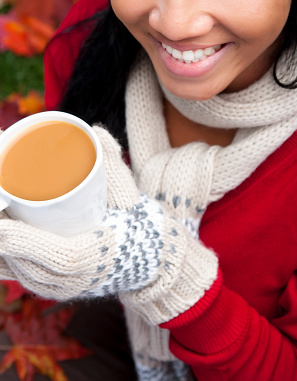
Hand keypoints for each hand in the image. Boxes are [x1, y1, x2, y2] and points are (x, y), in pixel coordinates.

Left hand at [0, 126, 217, 322]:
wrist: (154, 264)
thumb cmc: (142, 228)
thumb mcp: (132, 197)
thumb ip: (115, 164)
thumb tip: (96, 131)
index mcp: (100, 258)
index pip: (58, 256)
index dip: (26, 243)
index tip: (0, 225)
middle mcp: (79, 281)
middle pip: (30, 268)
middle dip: (4, 244)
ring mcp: (67, 290)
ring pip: (22, 275)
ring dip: (2, 253)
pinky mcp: (59, 290)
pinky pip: (25, 281)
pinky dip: (6, 264)